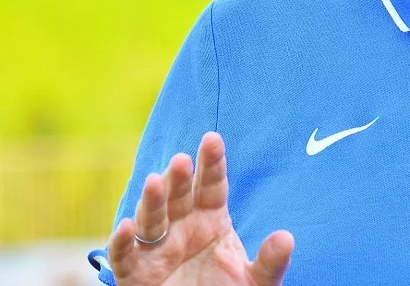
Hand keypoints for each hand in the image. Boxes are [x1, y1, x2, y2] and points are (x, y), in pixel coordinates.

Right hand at [107, 132, 293, 284]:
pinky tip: (126, 227)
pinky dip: (122, 242)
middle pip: (179, 197)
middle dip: (179, 178)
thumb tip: (287, 238)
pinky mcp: (136, 275)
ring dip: (152, 201)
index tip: (213, 139)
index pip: (211, 186)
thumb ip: (269, 263)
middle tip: (182, 160)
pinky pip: (125, 256)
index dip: (211, 163)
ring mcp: (158, 250)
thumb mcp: (255, 282)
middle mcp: (182, 228)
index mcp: (211, 221)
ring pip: (150, 220)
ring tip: (154, 182)